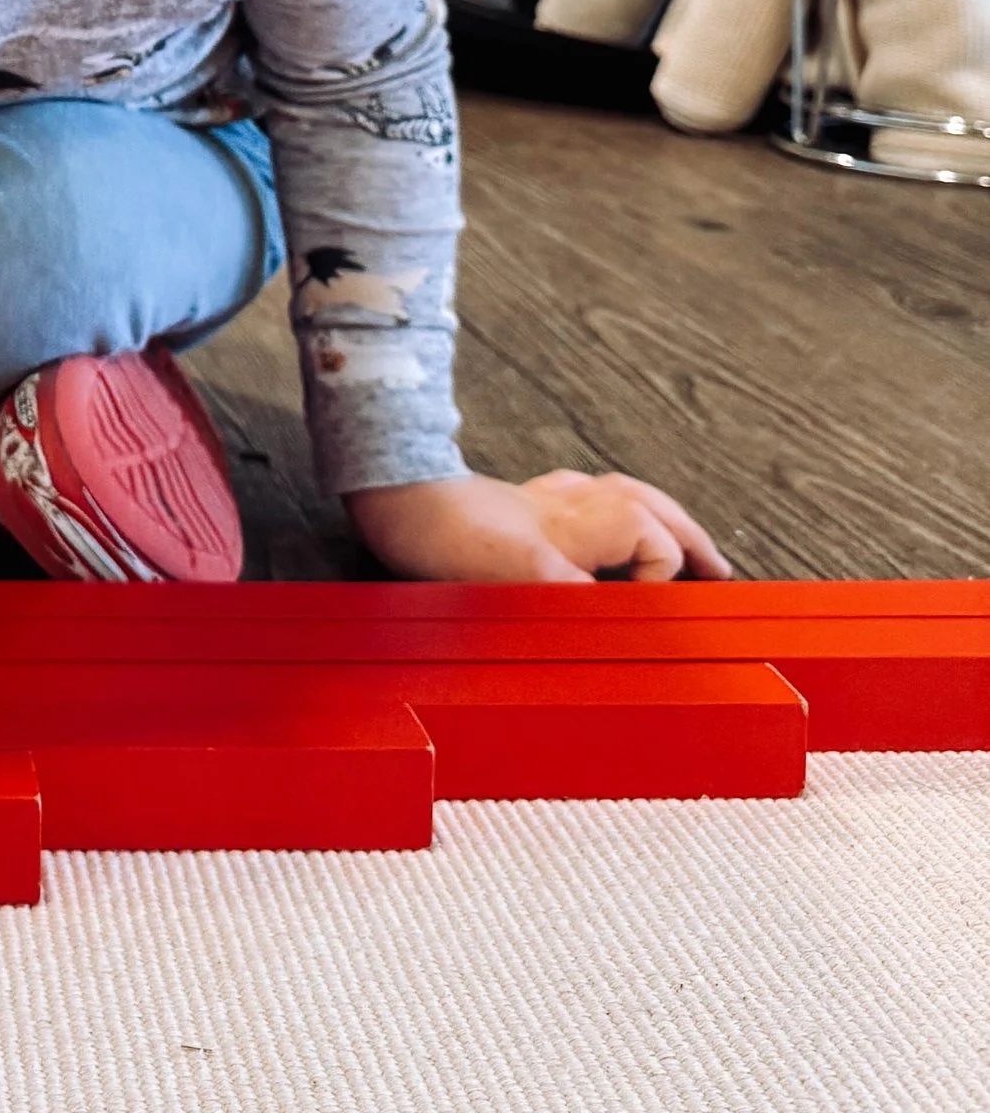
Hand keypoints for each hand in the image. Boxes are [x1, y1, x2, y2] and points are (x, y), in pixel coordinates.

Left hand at [347, 468, 731, 585]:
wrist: (394, 497)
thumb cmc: (446, 534)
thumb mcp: (523, 577)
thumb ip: (580, 596)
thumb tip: (628, 616)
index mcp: (581, 524)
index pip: (656, 544)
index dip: (664, 574)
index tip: (657, 609)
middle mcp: (569, 507)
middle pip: (647, 509)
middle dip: (687, 537)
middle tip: (717, 569)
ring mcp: (542, 503)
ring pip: (620, 496)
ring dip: (657, 519)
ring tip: (684, 547)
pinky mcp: (517, 506)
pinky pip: (582, 498)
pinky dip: (609, 510)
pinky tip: (605, 528)